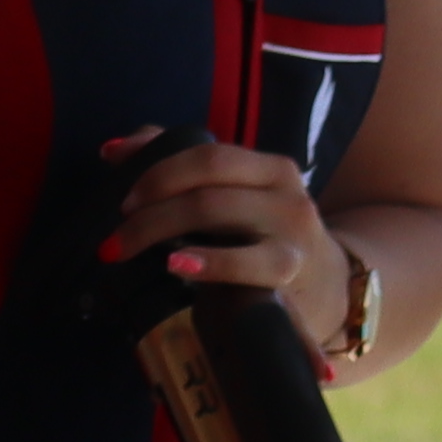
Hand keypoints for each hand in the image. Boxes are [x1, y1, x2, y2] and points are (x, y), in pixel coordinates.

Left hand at [98, 127, 345, 363]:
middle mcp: (286, 192)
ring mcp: (291, 231)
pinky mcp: (290, 271)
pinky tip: (177, 264)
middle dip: (149, 206)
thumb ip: (181, 169)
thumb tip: (114, 150)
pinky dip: (208, 261)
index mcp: (272, 169)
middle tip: (115, 237)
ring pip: (215, 209)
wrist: (326, 291)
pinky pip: (246, 261)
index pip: (208, 155)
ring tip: (124, 250)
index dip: (157, 172)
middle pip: (206, 181)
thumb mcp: (238, 204)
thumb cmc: (267, 244)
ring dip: (158, 228)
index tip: (122, 200)